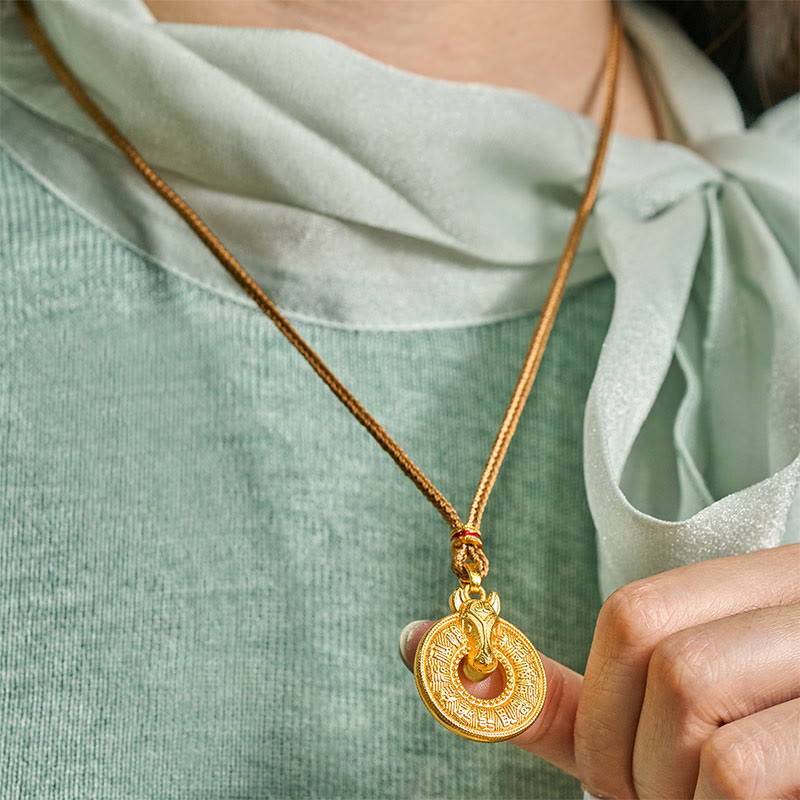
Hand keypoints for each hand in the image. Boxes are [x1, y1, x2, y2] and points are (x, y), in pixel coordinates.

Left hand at [399, 543, 799, 798]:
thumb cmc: (751, 769)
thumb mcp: (662, 726)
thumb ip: (565, 698)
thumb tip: (416, 641)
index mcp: (755, 590)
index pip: (633, 612)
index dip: (596, 703)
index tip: (606, 770)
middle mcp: (796, 601)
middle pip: (658, 650)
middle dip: (628, 753)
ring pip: (691, 691)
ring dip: (672, 787)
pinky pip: (739, 767)